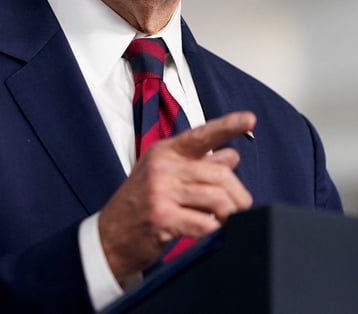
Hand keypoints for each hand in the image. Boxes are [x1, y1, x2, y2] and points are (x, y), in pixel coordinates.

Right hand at [97, 111, 255, 282]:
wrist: (109, 238)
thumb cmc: (139, 206)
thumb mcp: (164, 176)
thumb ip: (197, 165)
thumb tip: (231, 155)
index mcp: (164, 152)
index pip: (201, 135)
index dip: (228, 125)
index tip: (249, 119)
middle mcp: (162, 167)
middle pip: (220, 174)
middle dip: (238, 195)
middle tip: (242, 207)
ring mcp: (159, 192)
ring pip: (217, 199)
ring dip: (229, 215)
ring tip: (226, 221)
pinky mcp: (161, 218)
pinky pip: (205, 223)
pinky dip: (214, 230)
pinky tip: (208, 231)